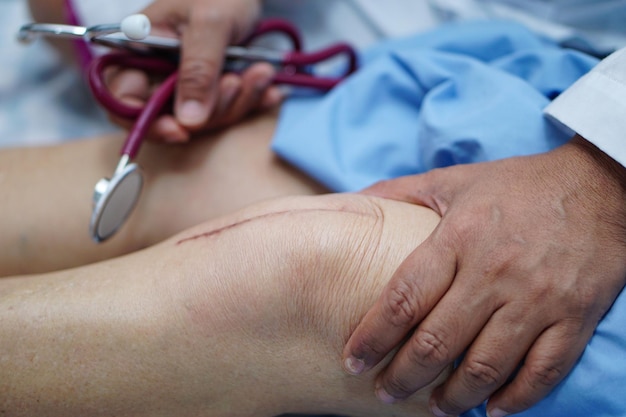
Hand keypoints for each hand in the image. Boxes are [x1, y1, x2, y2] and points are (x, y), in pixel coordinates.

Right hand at [107, 0, 283, 142]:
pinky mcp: (213, 89)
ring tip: (261, 72)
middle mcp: (157, 70)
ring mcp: (186, 82)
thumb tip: (188, 121)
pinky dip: (251, 102)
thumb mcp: (210, 24)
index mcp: (139, 49)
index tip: (181, 130)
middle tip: (236, 80)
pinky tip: (269, 89)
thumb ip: (198, 69)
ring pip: (205, 118)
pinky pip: (229, 110)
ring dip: (238, 102)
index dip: (147, 123)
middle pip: (171, 117)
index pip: (123, 100)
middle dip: (211, 109)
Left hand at [343, 136, 625, 416]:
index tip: (353, 360)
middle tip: (385, 392)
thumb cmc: (519, 185)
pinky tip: (492, 410)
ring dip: (453, 397)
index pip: (403, 299)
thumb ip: (403, 191)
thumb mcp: (455, 180)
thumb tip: (356, 198)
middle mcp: (493, 272)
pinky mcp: (574, 317)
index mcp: (458, 238)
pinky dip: (516, 399)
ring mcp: (537, 298)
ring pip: (486, 366)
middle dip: (403, 376)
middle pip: (437, 342)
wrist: (601, 185)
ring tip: (433, 407)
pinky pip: (543, 371)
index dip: (372, 337)